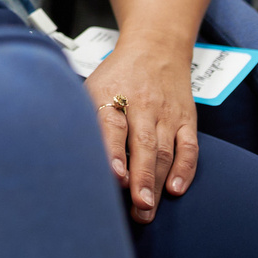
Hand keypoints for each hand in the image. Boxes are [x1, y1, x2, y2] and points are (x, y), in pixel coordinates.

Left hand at [86, 36, 198, 222]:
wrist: (155, 48)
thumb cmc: (117, 76)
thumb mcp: (92, 87)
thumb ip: (85, 118)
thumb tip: (68, 153)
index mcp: (111, 95)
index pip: (112, 125)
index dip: (113, 152)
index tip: (114, 176)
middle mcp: (142, 105)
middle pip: (142, 144)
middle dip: (140, 179)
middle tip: (137, 207)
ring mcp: (166, 114)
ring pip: (165, 151)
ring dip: (158, 182)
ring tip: (148, 209)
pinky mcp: (186, 120)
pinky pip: (189, 147)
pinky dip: (185, 170)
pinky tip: (176, 189)